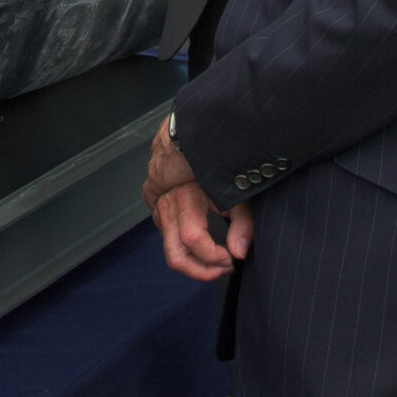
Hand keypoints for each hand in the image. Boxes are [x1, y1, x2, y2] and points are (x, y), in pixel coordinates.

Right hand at [143, 119, 253, 279]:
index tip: (232, 259)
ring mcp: (157, 202)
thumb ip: (242, 223)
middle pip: (175, 255)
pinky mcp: (154, 200)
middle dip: (200, 270)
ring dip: (192, 260)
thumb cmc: (217, 155)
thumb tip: (239, 253)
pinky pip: (165, 230)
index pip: (194, 241)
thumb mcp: (236, 187)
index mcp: (185, 195)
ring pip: (168, 247)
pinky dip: (182, 240)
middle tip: (222, 268)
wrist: (191, 126)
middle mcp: (165, 202)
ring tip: (216, 257)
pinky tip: (203, 236)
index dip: (215, 257)